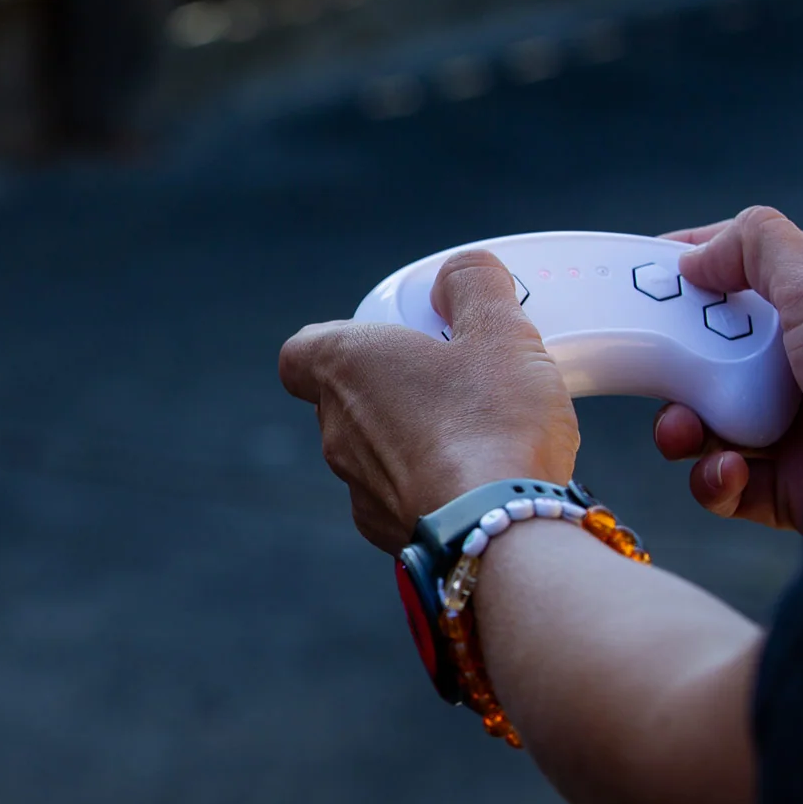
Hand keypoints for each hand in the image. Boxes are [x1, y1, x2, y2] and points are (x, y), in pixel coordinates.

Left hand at [281, 251, 581, 552]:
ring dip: (414, 439)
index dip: (339, 343)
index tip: (391, 341)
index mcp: (345, 368)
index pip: (303, 353)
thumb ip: (475, 286)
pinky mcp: (387, 531)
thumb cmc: (490, 421)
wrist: (497, 530)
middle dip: (393, 389)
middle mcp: (335, 430)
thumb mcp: (499, 330)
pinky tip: (481, 484)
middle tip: (453, 382)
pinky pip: (403, 497)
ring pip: (375, 452)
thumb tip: (459, 272)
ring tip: (480, 435)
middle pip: (346, 400)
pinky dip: (431, 486)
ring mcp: (357, 488)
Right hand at [653, 207, 802, 532]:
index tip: (648, 277)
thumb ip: (759, 246)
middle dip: (674, 363)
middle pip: (710, 354)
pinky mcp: (786, 488)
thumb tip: (699, 255)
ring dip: (683, 428)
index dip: (696, 274)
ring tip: (687, 432)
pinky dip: (715, 479)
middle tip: (657, 365)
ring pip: (706, 421)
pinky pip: (724, 483)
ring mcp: (795, 430)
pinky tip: (733, 472)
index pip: (746, 276)